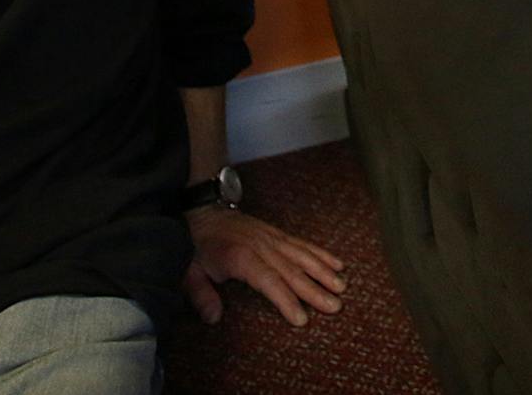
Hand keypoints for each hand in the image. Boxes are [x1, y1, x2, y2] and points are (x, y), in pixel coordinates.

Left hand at [182, 206, 346, 326]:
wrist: (205, 212)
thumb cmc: (198, 246)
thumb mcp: (189, 272)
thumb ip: (201, 295)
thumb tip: (213, 318)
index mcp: (240, 257)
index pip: (268, 280)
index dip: (285, 299)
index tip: (301, 319)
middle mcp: (262, 246)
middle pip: (292, 271)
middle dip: (315, 290)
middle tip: (334, 307)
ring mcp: (273, 238)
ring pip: (303, 256)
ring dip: (324, 272)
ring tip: (342, 287)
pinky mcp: (279, 234)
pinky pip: (303, 244)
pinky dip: (322, 254)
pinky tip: (338, 264)